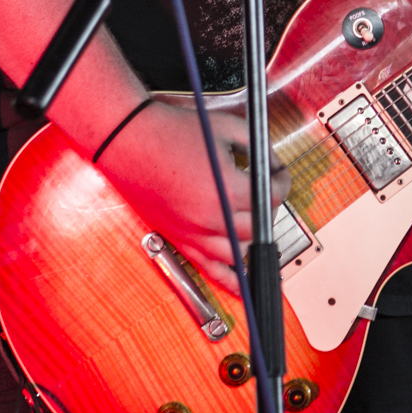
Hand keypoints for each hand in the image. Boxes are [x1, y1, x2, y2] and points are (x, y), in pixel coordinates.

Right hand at [96, 100, 288, 292]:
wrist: (129, 140)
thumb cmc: (170, 131)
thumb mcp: (226, 127)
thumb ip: (259, 147)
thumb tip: (273, 164)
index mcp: (227, 189)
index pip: (271, 198)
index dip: (282, 183)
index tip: (278, 175)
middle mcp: (212, 218)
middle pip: (259, 227)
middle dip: (268, 208)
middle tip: (266, 192)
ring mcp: (193, 233)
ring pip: (239, 253)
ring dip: (253, 240)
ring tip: (255, 224)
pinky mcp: (178, 240)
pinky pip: (210, 270)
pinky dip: (230, 280)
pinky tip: (243, 285)